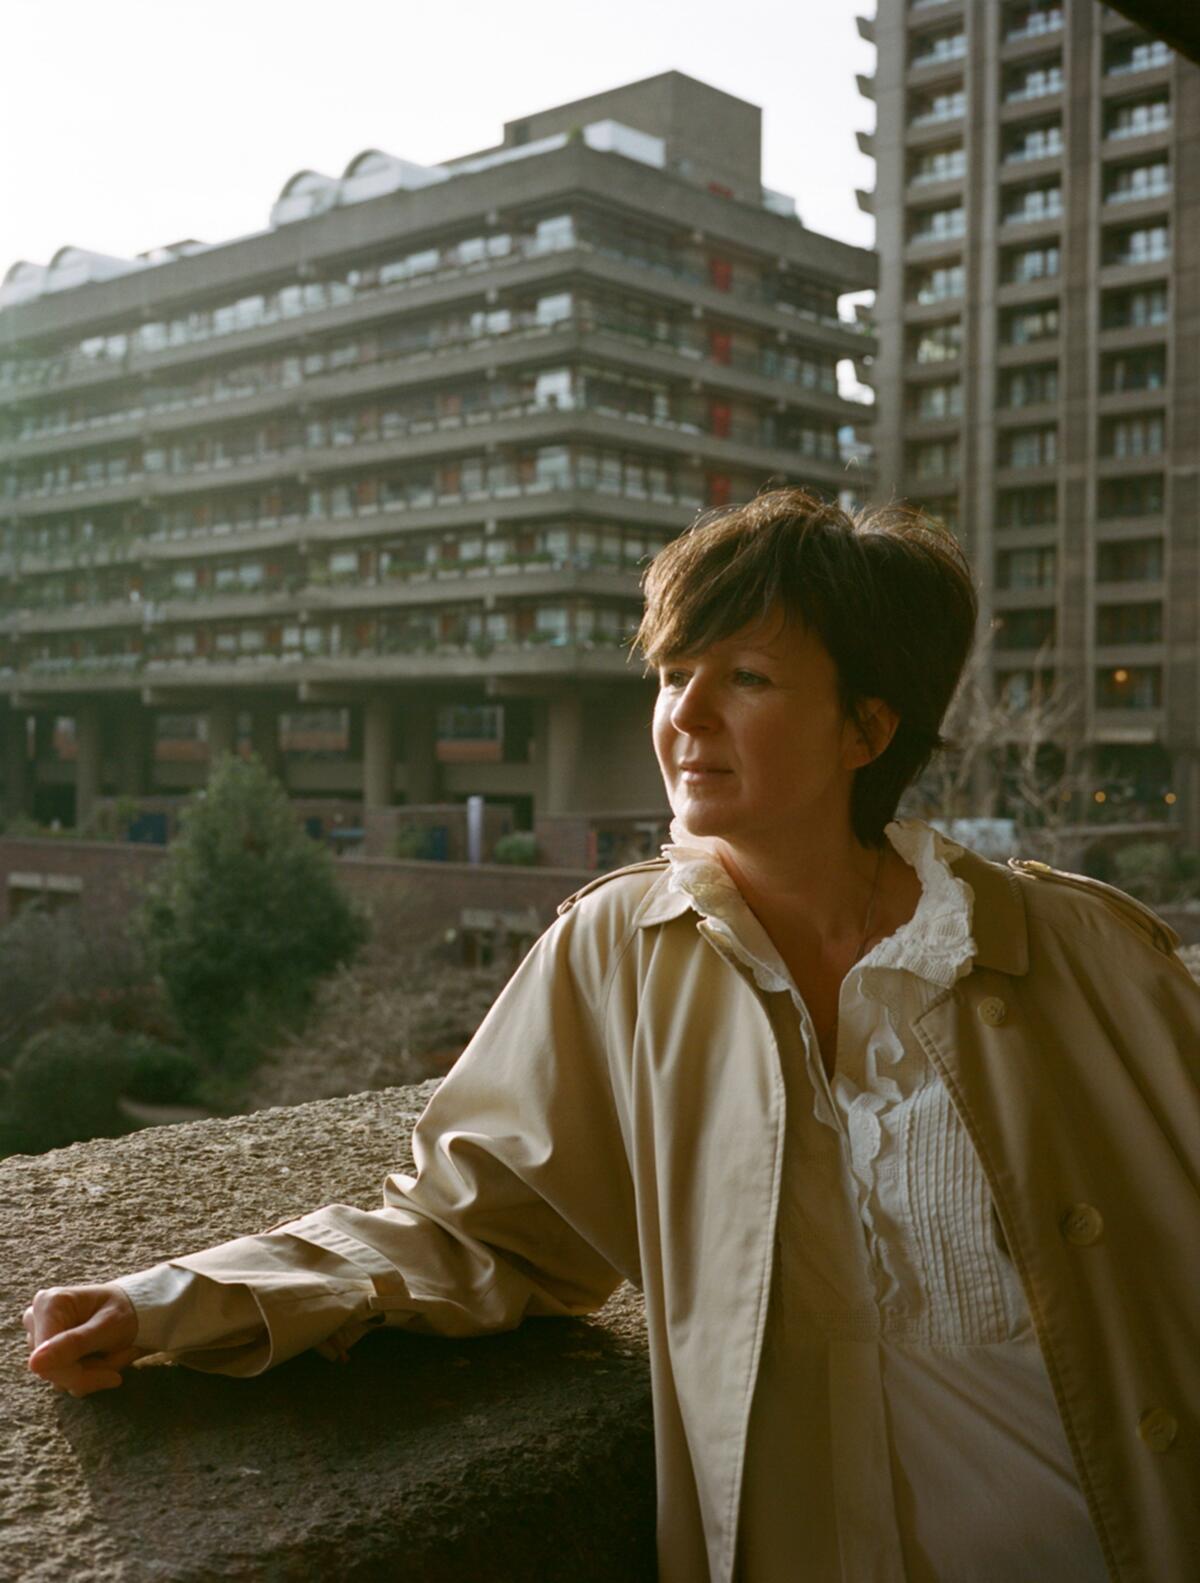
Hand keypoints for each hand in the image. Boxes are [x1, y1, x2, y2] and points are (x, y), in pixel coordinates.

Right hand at [24, 1284, 142, 1396]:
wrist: (135, 1309)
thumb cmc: (126, 1311)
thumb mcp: (109, 1326)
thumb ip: (74, 1344)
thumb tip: (34, 1364)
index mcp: (49, 1304)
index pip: (45, 1360)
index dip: (76, 1375)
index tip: (113, 1377)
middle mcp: (37, 1317)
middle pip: (49, 1370)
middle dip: (88, 1372)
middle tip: (121, 1358)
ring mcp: (39, 1334)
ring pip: (57, 1377)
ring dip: (91, 1373)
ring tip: (114, 1352)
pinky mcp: (47, 1349)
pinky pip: (61, 1377)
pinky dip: (87, 1374)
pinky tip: (103, 1357)